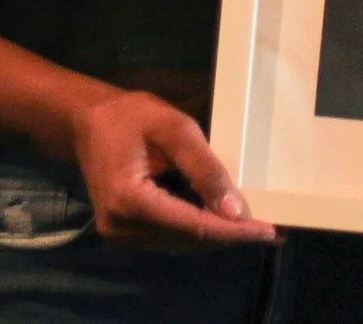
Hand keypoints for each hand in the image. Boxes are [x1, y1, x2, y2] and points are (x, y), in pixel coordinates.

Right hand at [64, 89, 275, 251]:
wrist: (87, 123)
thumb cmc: (131, 117)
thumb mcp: (174, 129)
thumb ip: (205, 168)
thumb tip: (235, 210)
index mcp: (130, 202)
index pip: (192, 226)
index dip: (233, 231)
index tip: (270, 231)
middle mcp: (122, 228)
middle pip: (189, 240)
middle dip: (232, 235)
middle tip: (275, 230)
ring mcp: (121, 235)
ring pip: (182, 243)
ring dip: (218, 235)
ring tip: (255, 226)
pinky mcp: (126, 233)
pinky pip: (170, 237)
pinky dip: (199, 230)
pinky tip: (224, 220)